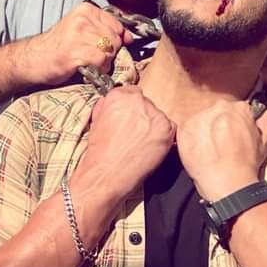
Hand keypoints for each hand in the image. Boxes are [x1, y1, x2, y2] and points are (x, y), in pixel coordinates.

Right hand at [20, 3, 133, 85]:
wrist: (35, 58)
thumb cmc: (60, 46)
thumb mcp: (83, 30)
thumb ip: (106, 30)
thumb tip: (130, 38)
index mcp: (86, 10)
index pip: (117, 25)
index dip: (115, 39)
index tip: (102, 46)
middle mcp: (83, 19)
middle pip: (115, 39)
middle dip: (108, 51)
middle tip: (90, 54)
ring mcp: (79, 35)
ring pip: (110, 51)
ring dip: (102, 61)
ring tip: (86, 60)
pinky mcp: (76, 52)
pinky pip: (101, 62)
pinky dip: (97, 69)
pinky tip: (84, 66)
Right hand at [72, 86, 174, 204]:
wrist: (107, 173)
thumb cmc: (100, 152)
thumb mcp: (96, 120)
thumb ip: (107, 105)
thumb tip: (114, 101)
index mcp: (119, 96)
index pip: (132, 92)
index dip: (131, 108)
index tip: (130, 117)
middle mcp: (138, 101)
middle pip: (146, 104)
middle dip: (143, 116)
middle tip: (135, 133)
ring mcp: (154, 114)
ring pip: (158, 116)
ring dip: (153, 126)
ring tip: (141, 143)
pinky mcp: (166, 128)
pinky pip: (170, 127)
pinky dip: (164, 136)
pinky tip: (151, 147)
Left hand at [176, 101, 266, 201]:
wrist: (229, 182)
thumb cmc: (247, 164)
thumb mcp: (264, 142)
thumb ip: (263, 123)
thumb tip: (261, 114)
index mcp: (239, 108)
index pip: (235, 109)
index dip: (233, 123)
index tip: (231, 134)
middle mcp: (219, 108)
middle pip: (216, 112)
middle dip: (217, 125)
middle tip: (219, 142)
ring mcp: (200, 117)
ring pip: (201, 119)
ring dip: (203, 131)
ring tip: (208, 149)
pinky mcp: (185, 128)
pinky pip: (187, 128)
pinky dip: (191, 138)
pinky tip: (199, 151)